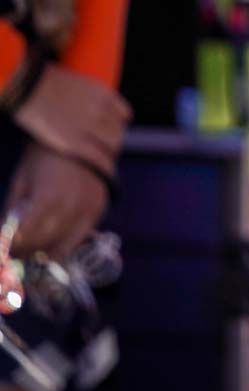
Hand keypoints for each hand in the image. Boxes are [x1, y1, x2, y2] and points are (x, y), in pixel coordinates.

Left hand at [5, 143, 107, 258]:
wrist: (84, 138)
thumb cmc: (45, 157)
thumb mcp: (21, 180)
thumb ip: (12, 210)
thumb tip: (3, 235)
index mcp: (47, 201)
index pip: (24, 237)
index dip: (11, 247)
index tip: (4, 250)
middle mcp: (70, 211)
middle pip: (42, 245)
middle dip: (25, 251)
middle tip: (15, 251)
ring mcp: (87, 213)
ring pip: (62, 249)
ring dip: (45, 252)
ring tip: (34, 248)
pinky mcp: (98, 212)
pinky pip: (79, 239)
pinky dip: (64, 243)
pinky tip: (54, 238)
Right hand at [13, 64, 128, 175]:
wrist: (29, 88)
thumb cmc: (46, 85)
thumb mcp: (78, 84)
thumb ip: (90, 97)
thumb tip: (89, 109)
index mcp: (104, 95)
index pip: (124, 115)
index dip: (117, 125)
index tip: (110, 132)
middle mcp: (101, 111)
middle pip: (118, 132)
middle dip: (112, 142)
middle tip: (103, 150)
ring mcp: (89, 127)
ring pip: (112, 146)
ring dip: (109, 154)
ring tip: (102, 161)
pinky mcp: (75, 143)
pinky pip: (99, 158)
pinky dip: (104, 166)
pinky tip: (104, 173)